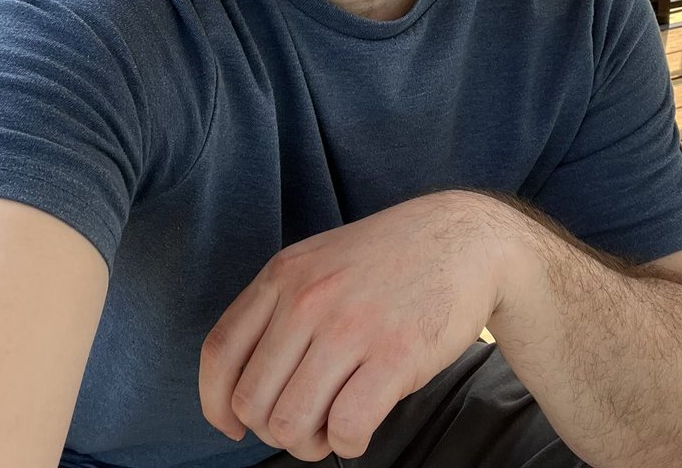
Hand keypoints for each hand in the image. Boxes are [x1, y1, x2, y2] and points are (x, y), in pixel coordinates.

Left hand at [198, 190, 502, 460]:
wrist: (464, 238)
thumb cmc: (390, 258)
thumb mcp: (320, 260)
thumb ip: (280, 305)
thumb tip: (240, 383)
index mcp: (283, 274)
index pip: (219, 354)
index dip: (217, 405)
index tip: (232, 425)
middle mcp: (307, 299)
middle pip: (253, 401)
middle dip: (273, 429)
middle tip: (306, 422)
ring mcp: (350, 327)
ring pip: (291, 424)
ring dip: (310, 443)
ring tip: (333, 426)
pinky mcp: (394, 355)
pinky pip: (346, 429)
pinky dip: (348, 443)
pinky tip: (362, 424)